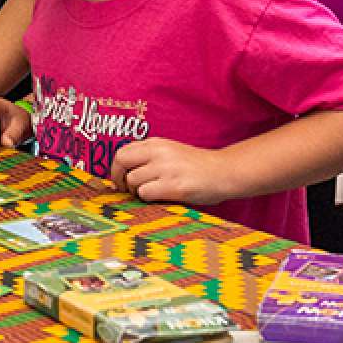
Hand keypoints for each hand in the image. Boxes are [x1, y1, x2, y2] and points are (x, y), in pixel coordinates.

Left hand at [109, 137, 239, 207]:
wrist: (225, 172)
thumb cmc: (197, 166)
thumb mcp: (171, 152)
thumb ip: (149, 157)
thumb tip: (124, 174)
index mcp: (156, 143)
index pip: (122, 152)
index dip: (116, 168)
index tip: (120, 180)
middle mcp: (159, 152)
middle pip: (121, 162)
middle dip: (119, 178)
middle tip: (127, 190)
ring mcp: (167, 168)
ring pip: (133, 181)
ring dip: (137, 191)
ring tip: (152, 193)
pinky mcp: (175, 186)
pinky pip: (146, 193)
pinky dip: (149, 199)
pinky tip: (161, 198)